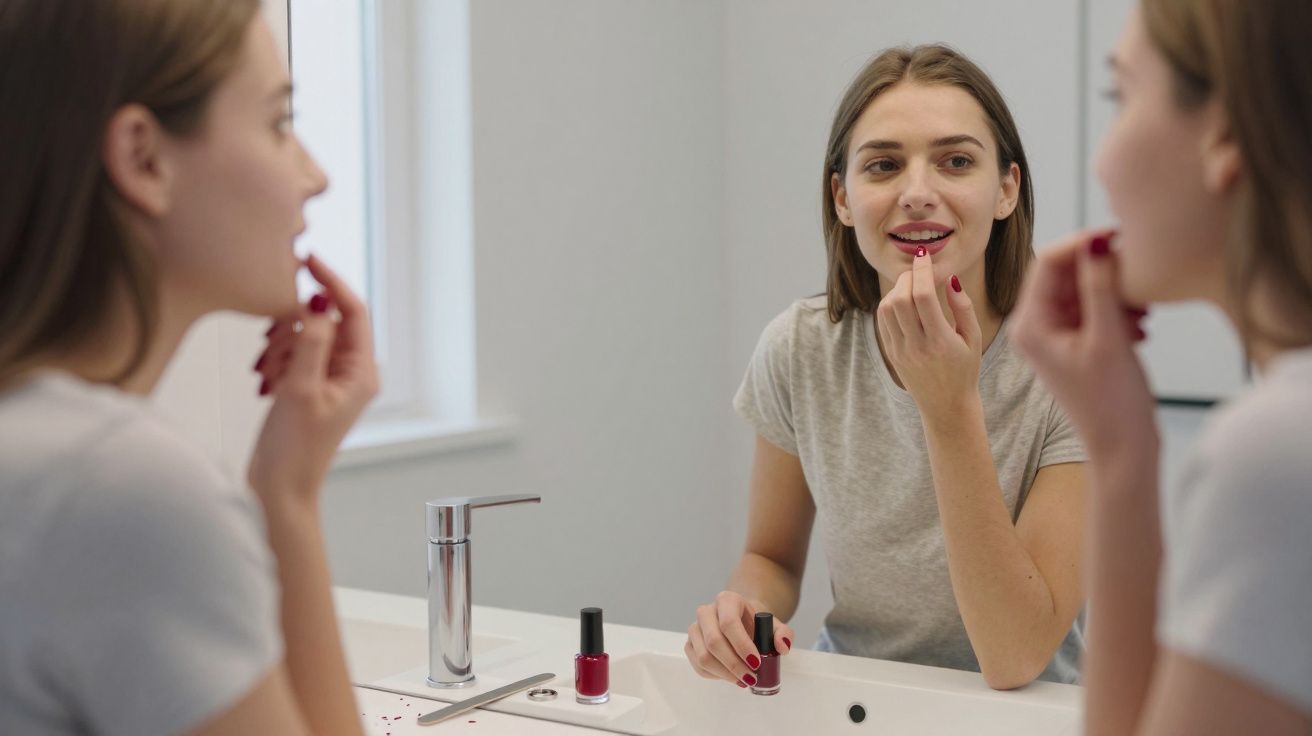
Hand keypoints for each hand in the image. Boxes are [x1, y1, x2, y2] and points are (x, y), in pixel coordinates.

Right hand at [247, 254, 379, 507]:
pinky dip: (277, 359)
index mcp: (363, 372)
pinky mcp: (310, 383)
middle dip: (295, 326)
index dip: (331, 282)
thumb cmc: (294, 448)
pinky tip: (266, 383)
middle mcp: (354, 371)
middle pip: (327, 319)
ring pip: (306, 334)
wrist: (279, 486)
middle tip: (273, 349)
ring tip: (270, 375)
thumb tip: (319, 306)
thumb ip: (311, 342)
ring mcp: (332, 377)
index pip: (353, 310)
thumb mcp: (300, 388)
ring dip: (282, 345)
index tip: (306, 260)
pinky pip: (294, 352)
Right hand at [684, 591, 793, 687]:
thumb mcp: (774, 624)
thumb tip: (782, 646)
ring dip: (725, 674)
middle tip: (752, 678)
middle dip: (734, 664)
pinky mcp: (690, 645)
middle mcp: (706, 611)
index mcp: (726, 600)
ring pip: (703, 657)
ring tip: (743, 680)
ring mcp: (695, 628)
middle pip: (713, 641)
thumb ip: (784, 634)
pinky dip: (716, 676)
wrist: (741, 620)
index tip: (756, 663)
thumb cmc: (755, 623)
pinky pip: (698, 666)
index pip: (729, 622)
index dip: (741, 645)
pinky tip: (731, 676)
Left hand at [875, 250, 981, 416]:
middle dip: (908, 277)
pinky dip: (889, 304)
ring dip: (897, 289)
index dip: (922, 271)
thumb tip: (949, 279)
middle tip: (919, 269)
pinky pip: (883, 321)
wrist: (945, 405)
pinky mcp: (891, 353)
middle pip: (900, 299)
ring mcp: (900, 351)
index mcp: (940, 341)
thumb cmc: (965, 369)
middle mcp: (916, 346)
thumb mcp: (973, 338)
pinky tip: (903, 300)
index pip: (922, 296)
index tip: (925, 256)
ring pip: (886, 308)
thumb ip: (963, 307)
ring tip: (912, 285)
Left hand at [1010, 230, 1155, 458]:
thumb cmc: (1112, 401)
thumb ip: (1100, 286)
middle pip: (1067, 272)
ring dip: (1115, 290)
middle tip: (1139, 270)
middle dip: (1103, 269)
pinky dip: (1118, 308)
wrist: (1123, 449)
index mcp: (1029, 324)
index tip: (1120, 235)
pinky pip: (1094, 308)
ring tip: (1143, 307)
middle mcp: (1034, 326)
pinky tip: (1142, 325)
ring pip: (1084, 289)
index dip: (1083, 243)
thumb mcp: (1108, 337)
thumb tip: (1096, 241)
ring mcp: (1055, 334)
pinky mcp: (1076, 342)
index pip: (1048, 262)